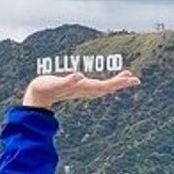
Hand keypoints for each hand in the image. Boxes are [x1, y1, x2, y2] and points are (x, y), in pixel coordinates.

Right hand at [22, 70, 140, 109]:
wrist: (36, 97)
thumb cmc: (43, 88)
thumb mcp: (53, 84)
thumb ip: (66, 81)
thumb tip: (78, 76)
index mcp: (81, 88)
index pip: (103, 85)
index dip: (116, 82)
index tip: (128, 78)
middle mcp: (84, 91)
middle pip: (107, 87)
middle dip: (121, 83)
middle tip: (137, 80)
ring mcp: (82, 91)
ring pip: (104, 88)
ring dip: (117, 84)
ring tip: (130, 78)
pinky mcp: (80, 89)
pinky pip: (98, 87)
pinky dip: (108, 84)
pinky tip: (113, 83)